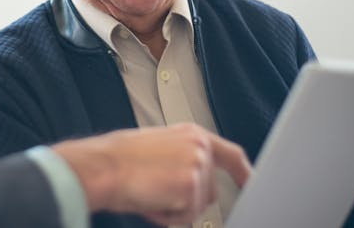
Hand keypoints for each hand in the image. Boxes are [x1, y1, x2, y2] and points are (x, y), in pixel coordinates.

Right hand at [52, 123, 250, 225]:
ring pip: (196, 207)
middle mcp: (199, 148)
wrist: (102, 166)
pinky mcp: (191, 188)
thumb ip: (183, 158)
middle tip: (156, 189)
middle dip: (186, 200)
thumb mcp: (157, 147)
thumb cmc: (118, 159)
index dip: (244, 172)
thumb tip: (193, 182)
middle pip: (209, 192)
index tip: (251, 183)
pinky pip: (184, 218)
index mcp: (191, 134)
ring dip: (174, 208)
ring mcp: (198, 167)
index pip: (231, 155)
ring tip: (149, 191)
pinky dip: (166, 216)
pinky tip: (150, 199)